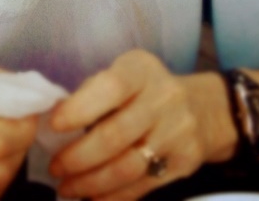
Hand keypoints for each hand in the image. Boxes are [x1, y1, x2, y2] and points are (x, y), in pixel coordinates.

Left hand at [48, 50, 207, 199]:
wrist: (204, 109)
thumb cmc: (146, 89)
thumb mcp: (125, 74)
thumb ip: (94, 91)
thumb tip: (57, 117)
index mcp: (141, 69)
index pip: (110, 88)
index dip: (79, 108)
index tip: (53, 125)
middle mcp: (164, 98)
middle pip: (115, 135)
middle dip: (78, 156)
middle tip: (55, 168)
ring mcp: (177, 133)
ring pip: (127, 167)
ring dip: (91, 182)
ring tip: (67, 187)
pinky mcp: (184, 164)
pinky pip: (142, 187)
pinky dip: (112, 197)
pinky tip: (91, 197)